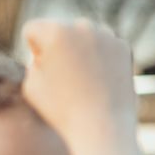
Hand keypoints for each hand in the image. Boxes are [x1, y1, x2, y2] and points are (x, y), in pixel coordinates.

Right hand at [20, 18, 136, 144]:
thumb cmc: (61, 111)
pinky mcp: (123, 47)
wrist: (103, 128)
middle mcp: (82, 26)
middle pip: (59, 29)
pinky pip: (102, 45)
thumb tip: (48, 52)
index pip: (33, 30)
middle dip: (58, 47)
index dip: (33, 52)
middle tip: (64, 78)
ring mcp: (106, 36)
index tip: (45, 73)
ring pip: (83, 34)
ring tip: (81, 79)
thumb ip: (32, 60)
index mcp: (55, 32)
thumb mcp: (31, 85)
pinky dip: (99, 57)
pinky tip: (97, 79)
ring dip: (79, 49)